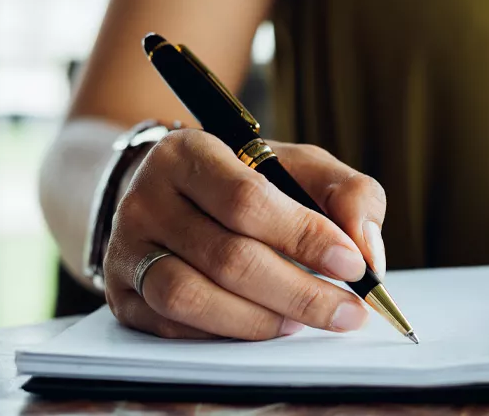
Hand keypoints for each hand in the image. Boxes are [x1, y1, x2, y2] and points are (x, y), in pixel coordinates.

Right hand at [103, 129, 387, 339]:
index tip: (353, 265)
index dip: (304, 237)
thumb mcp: (301, 167)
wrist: (172, 195)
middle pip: (226, 257)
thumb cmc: (247, 180)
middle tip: (347, 312)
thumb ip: (348, 194)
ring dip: (260, 320)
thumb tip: (367, 249)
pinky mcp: (121, 296)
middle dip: (299, 292)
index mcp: (189, 153)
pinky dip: (227, 334)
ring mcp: (127, 250)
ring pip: (192, 298)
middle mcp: (146, 199)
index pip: (247, 201)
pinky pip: (173, 328)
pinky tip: (266, 327)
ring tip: (304, 322)